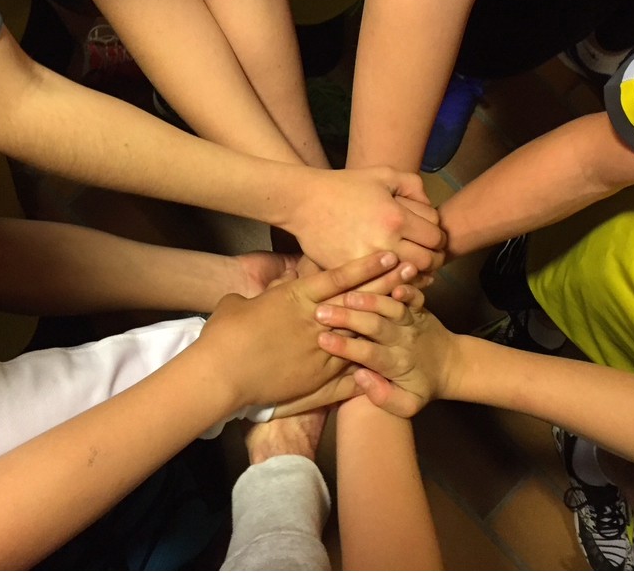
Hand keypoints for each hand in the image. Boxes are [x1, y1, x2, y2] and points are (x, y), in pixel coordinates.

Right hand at [198, 251, 404, 407]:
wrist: (221, 375)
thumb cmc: (224, 337)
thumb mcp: (238, 305)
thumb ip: (260, 297)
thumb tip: (266, 292)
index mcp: (296, 299)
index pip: (339, 278)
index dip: (365, 265)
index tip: (388, 254)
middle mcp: (315, 322)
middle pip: (359, 301)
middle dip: (387, 284)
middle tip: (413, 270)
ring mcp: (320, 351)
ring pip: (362, 334)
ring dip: (386, 320)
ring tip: (411, 306)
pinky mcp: (318, 379)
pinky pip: (352, 370)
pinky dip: (371, 364)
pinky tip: (391, 359)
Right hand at [287, 168, 445, 272]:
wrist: (304, 202)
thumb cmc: (345, 185)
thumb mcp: (383, 174)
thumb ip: (413, 185)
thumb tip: (430, 207)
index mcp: (397, 217)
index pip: (436, 236)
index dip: (439, 237)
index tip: (432, 238)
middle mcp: (386, 241)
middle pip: (428, 261)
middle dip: (433, 258)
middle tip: (427, 255)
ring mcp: (367, 261)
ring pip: (407, 278)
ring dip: (414, 274)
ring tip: (411, 267)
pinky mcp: (350, 273)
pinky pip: (381, 285)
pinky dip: (390, 282)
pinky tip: (389, 274)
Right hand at [313, 292, 456, 417]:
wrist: (451, 365)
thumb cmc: (420, 385)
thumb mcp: (407, 403)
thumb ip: (384, 397)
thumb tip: (360, 376)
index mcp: (395, 364)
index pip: (368, 355)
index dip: (345, 347)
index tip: (322, 339)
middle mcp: (403, 340)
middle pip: (376, 326)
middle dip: (348, 319)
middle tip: (321, 312)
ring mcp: (412, 321)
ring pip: (391, 307)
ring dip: (369, 299)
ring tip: (345, 294)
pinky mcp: (420, 307)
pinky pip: (414, 295)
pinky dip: (406, 287)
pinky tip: (390, 280)